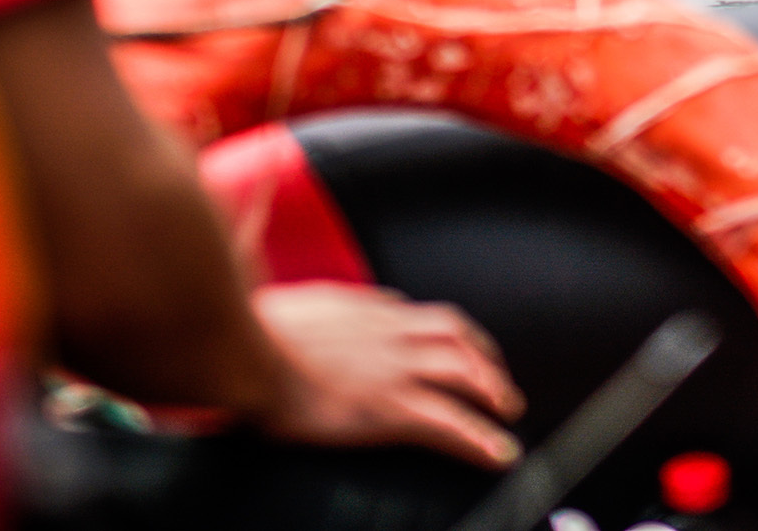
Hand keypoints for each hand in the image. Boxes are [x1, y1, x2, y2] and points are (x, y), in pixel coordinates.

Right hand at [248, 282, 525, 468]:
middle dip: (484, 358)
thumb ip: (321, 306)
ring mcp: (394, 369)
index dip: (447, 333)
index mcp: (366, 310)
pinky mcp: (389, 407)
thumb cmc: (256, 332)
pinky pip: (449, 424)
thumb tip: (333, 305)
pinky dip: (480, 439)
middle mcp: (390, 332)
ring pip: (463, 374)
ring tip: (508, 412)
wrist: (248, 353)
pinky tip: (499, 453)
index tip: (458, 347)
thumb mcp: (294, 303)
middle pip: (456, 337)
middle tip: (498, 381)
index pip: (419, 315)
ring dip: (492, 391)